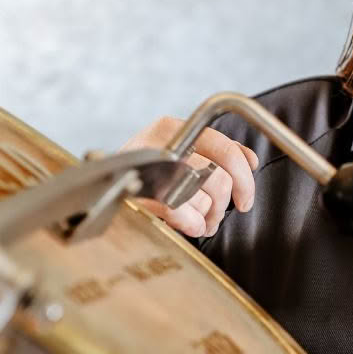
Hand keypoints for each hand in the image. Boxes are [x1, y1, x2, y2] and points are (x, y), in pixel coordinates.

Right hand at [122, 117, 258, 237]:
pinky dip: (191, 223)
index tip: (245, 199)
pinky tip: (189, 225)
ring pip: (202, 197)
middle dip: (223, 204)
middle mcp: (161, 142)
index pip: (225, 149)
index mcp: (175, 128)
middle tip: (217, 215)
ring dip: (206, 217)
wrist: (102, 188)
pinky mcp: (136, 192)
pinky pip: (179, 210)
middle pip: (218, 178)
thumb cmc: (147, 175)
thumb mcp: (183, 155)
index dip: (243, 178)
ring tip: (199, 220)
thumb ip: (218, 154)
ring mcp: (147, 167)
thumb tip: (250, 160)